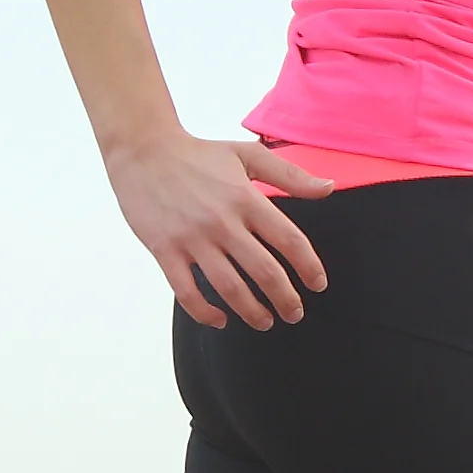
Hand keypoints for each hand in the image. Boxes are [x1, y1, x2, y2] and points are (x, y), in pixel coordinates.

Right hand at [110, 127, 334, 327]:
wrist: (143, 151)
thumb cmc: (198, 154)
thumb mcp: (247, 155)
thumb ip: (290, 175)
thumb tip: (329, 188)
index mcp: (246, 198)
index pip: (289, 240)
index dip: (309, 267)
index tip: (318, 285)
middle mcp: (222, 221)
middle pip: (264, 271)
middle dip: (286, 299)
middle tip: (294, 314)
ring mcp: (192, 238)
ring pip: (229, 287)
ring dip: (252, 311)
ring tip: (265, 322)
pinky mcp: (165, 250)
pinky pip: (187, 292)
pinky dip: (205, 312)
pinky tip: (220, 319)